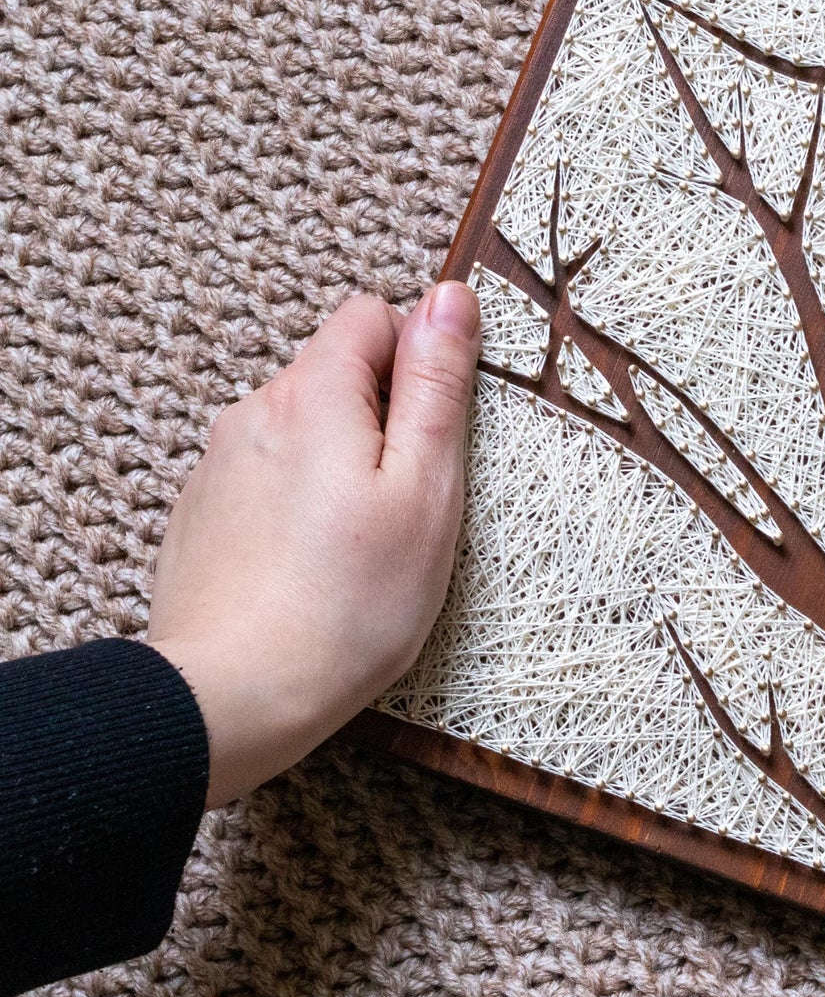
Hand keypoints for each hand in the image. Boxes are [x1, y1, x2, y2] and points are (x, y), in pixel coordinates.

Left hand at [148, 284, 480, 807]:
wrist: (232, 699)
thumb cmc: (349, 603)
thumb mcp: (424, 488)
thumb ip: (436, 384)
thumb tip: (450, 296)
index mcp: (313, 394)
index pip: (372, 314)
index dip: (417, 359)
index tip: (432, 431)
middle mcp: (254, 411)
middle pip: (336, 371)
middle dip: (381, 417)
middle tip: (405, 500)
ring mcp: (219, 463)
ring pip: (302, 426)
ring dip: (338, 460)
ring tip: (359, 541)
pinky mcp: (202, 512)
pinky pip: (267, 474)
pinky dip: (298, 500)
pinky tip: (312, 564)